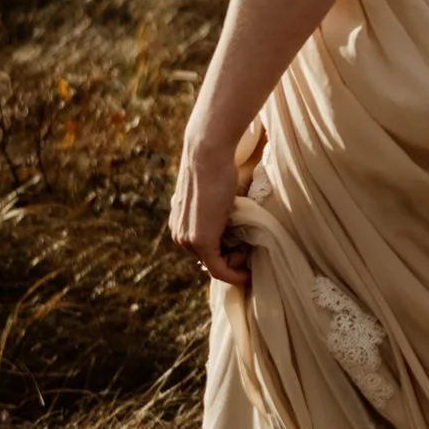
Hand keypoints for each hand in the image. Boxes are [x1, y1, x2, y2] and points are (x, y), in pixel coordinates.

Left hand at [167, 120, 255, 289]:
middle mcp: (179, 235)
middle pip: (211, 261)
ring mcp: (188, 240)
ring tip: (249, 244)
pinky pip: (219, 270)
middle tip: (249, 244)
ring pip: (217, 266)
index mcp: (180, 225)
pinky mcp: (201, 241)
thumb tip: (227, 226)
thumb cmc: (216, 169)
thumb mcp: (212, 198)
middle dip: (233, 258)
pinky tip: (248, 272)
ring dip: (236, 261)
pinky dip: (235, 274)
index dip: (228, 254)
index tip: (245, 249)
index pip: (205, 252)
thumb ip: (213, 216)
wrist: (207, 154)